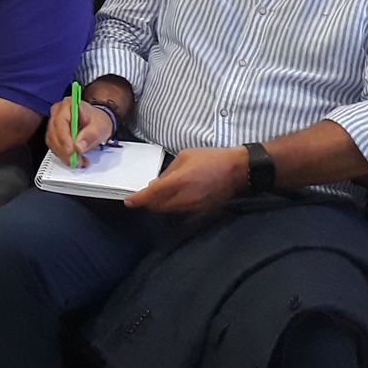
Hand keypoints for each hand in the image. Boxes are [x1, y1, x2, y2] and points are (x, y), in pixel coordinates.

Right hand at [46, 98, 116, 166]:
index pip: (60, 122)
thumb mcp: (100, 127)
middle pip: (54, 133)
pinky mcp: (54, 135)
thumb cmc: (98, 121)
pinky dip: (64, 156)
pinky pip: (55, 147)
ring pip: (53, 142)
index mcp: (68, 105)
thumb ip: (90, 135)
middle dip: (64, 150)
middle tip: (77, 160)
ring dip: (64, 155)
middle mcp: (57, 113)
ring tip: (79, 161)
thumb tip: (78, 146)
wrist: (97, 123)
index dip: (64, 137)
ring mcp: (54, 124)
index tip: (71, 150)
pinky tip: (75, 159)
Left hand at [126, 146, 247, 213]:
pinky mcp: (202, 210)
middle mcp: (185, 198)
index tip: (129, 202)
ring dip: (159, 206)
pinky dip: (171, 207)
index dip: (139, 199)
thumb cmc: (211, 158)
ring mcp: (194, 206)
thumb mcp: (185, 156)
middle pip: (158, 206)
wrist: (238, 170)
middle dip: (147, 203)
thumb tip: (157, 183)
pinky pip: (181, 211)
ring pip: (169, 211)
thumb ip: (169, 171)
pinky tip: (170, 200)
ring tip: (154, 198)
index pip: (153, 194)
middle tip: (140, 197)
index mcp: (179, 181)